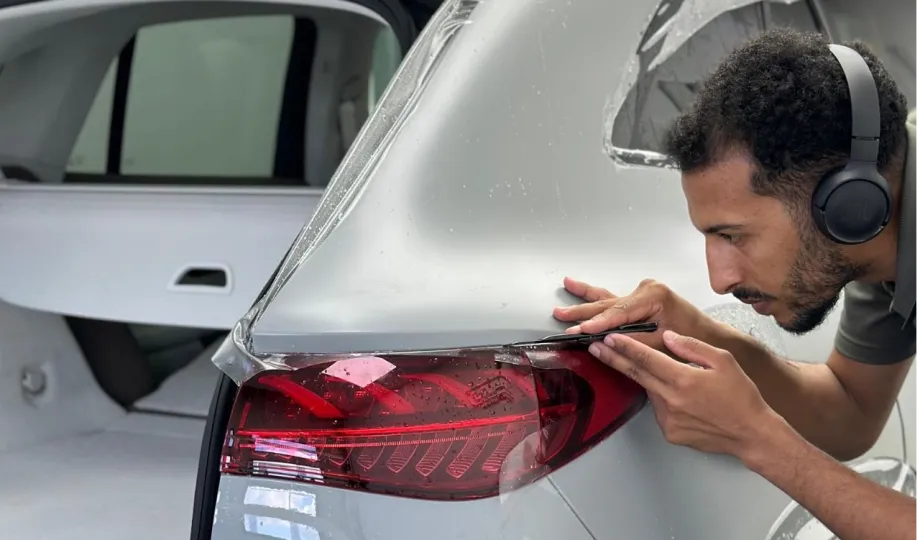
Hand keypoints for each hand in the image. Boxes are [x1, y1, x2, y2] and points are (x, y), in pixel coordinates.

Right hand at [552, 277, 711, 349]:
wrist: (708, 337)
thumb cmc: (693, 338)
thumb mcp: (663, 344)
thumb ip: (635, 342)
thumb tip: (608, 343)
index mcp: (654, 296)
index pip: (620, 312)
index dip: (599, 323)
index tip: (582, 331)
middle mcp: (646, 290)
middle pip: (608, 305)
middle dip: (584, 314)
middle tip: (562, 319)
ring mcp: (640, 293)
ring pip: (606, 301)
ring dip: (582, 303)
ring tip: (562, 304)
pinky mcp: (637, 300)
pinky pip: (611, 299)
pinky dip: (592, 297)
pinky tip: (574, 286)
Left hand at [589, 329, 774, 457]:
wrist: (752, 433)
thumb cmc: (742, 397)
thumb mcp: (723, 360)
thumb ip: (692, 346)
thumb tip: (667, 336)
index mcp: (684, 379)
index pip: (645, 358)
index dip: (624, 347)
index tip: (607, 338)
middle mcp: (672, 400)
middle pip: (636, 374)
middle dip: (614, 359)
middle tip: (596, 348)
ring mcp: (669, 418)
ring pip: (649, 391)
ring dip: (645, 379)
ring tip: (653, 371)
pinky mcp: (670, 432)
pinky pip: (658, 408)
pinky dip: (661, 398)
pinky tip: (677, 396)